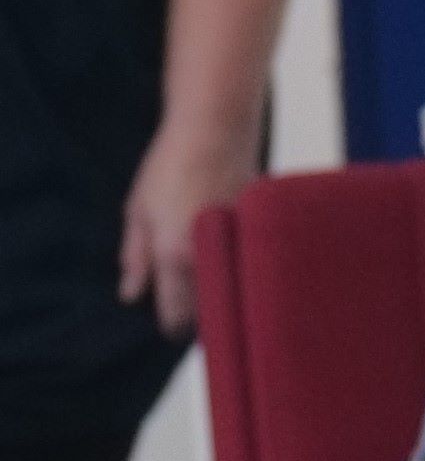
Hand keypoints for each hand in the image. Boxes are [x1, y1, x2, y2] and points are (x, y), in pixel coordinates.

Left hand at [114, 115, 257, 333]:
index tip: (169, 327)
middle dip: (200, 316)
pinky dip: (242, 272)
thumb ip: (134, 257)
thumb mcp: (138, 210)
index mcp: (172, 256)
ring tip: (212, 287)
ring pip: (233, 293)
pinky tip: (235, 262)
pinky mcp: (259, 235)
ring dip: (222, 297)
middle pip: (209, 312)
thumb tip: (130, 294)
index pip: (176, 315)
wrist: (214, 132)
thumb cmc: (169, 167)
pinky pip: (250, 268)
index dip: (171, 327)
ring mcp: (239, 247)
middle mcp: (208, 258)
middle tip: (190, 308)